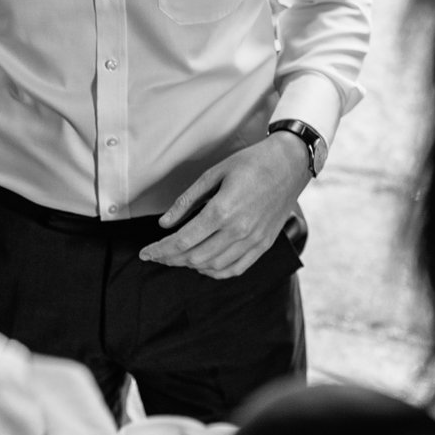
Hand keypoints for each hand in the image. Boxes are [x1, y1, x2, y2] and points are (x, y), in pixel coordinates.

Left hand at [139, 132, 310, 278]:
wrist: (290, 163)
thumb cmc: (251, 163)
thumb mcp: (214, 173)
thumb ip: (187, 201)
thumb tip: (164, 224)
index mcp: (222, 210)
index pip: (183, 241)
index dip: (160, 250)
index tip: (145, 253)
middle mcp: (239, 230)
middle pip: (195, 258)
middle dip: (171, 259)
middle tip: (158, 254)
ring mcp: (254, 240)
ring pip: (214, 267)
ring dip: (191, 266)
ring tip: (177, 257)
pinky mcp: (264, 244)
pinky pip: (236, 269)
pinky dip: (216, 272)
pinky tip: (204, 265)